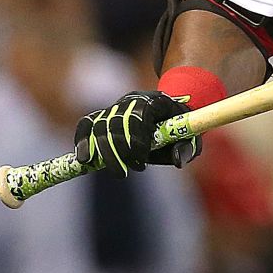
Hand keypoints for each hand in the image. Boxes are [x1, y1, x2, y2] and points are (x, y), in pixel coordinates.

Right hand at [73, 91, 199, 176]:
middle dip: (119, 150)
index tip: (141, 162)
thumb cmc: (178, 128)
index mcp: (156, 101)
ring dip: (104, 151)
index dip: (137, 138)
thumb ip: (186, 148)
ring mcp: (117, 106)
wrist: (168, 112)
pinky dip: (83, 140)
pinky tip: (85, 159)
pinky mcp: (104, 114)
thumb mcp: (189, 137)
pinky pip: (87, 124)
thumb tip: (177, 161)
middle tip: (126, 173)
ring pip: (100, 124)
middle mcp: (133, 100)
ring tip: (117, 172)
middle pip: (117, 121)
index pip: (140, 114)